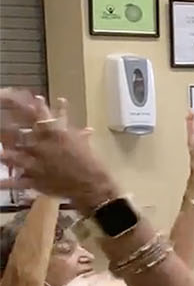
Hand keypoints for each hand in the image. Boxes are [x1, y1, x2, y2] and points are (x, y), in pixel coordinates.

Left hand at [0, 91, 114, 209]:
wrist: (93, 186)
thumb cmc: (92, 164)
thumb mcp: (86, 146)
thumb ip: (82, 136)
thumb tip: (88, 129)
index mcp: (56, 136)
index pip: (42, 118)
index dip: (34, 108)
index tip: (28, 100)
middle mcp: (43, 148)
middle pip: (22, 135)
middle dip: (11, 129)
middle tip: (3, 122)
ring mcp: (37, 165)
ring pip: (15, 157)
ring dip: (5, 154)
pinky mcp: (35, 181)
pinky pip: (17, 182)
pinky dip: (6, 183)